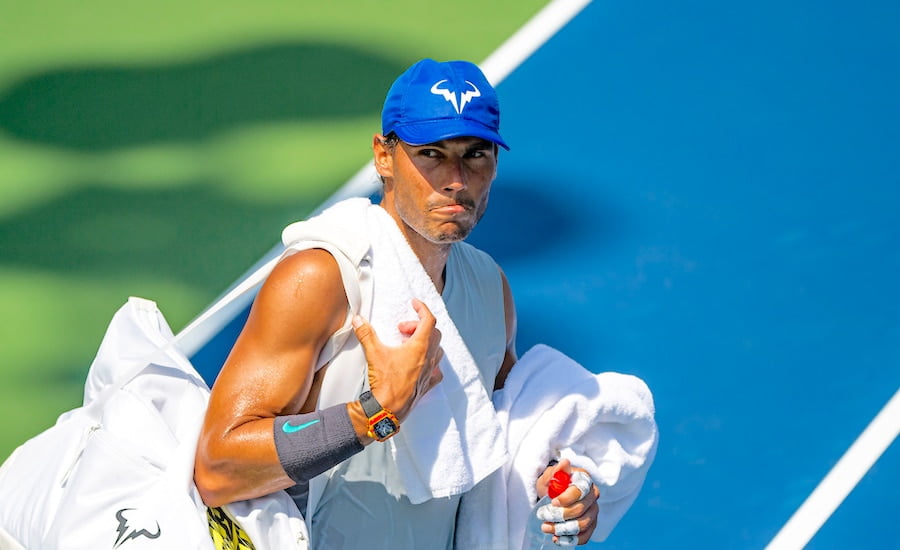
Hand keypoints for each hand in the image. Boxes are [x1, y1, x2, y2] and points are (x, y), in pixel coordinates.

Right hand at [352, 299, 443, 420]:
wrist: (387, 409)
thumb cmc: (385, 382)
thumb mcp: (374, 354)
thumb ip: (366, 334)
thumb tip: (358, 320)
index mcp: (419, 347)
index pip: (429, 320)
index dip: (422, 308)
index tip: (414, 303)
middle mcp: (428, 359)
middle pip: (434, 334)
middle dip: (418, 326)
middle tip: (402, 330)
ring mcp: (429, 373)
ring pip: (438, 351)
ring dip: (427, 343)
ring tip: (409, 345)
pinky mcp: (426, 386)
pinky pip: (436, 372)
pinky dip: (432, 365)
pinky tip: (421, 366)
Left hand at [535, 458, 599, 545]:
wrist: (552, 495)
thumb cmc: (552, 483)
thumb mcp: (549, 476)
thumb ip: (556, 471)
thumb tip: (565, 463)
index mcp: (584, 480)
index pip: (580, 491)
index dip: (567, 498)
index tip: (553, 502)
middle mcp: (593, 495)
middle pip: (581, 509)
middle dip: (560, 516)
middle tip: (543, 516)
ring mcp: (593, 510)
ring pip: (583, 524)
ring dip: (563, 529)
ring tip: (546, 528)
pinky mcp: (591, 524)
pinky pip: (585, 536)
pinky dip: (571, 540)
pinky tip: (557, 539)